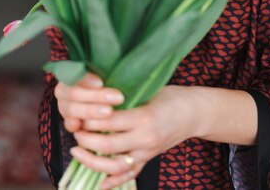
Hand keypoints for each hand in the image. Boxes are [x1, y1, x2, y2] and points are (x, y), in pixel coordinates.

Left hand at [54, 74, 198, 189]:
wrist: (194, 112)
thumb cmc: (170, 96)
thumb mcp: (149, 90)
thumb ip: (125, 96)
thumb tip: (97, 96)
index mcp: (144, 116)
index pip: (109, 120)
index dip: (90, 118)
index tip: (79, 111)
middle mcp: (145, 138)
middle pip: (107, 145)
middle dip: (86, 139)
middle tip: (75, 130)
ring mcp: (147, 152)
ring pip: (115, 166)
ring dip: (92, 162)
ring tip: (77, 152)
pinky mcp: (149, 159)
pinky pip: (130, 174)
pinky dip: (114, 181)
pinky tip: (100, 183)